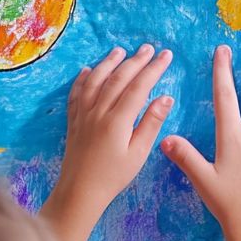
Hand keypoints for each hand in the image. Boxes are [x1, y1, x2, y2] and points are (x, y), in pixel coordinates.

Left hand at [41, 45, 173, 240]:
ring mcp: (83, 115)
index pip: (139, 87)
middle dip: (135, 61)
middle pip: (118, 79)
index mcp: (117, 120)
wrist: (79, 192)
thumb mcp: (139, 153)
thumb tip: (166, 97)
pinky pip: (77, 94)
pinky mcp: (74, 121)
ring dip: (108, 63)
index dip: (153, 69)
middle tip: (148, 48)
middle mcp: (98, 112)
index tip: (166, 56)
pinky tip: (88, 70)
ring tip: (120, 51)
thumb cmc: (113, 176)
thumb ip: (152, 123)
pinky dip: (83, 79)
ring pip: (96, 81)